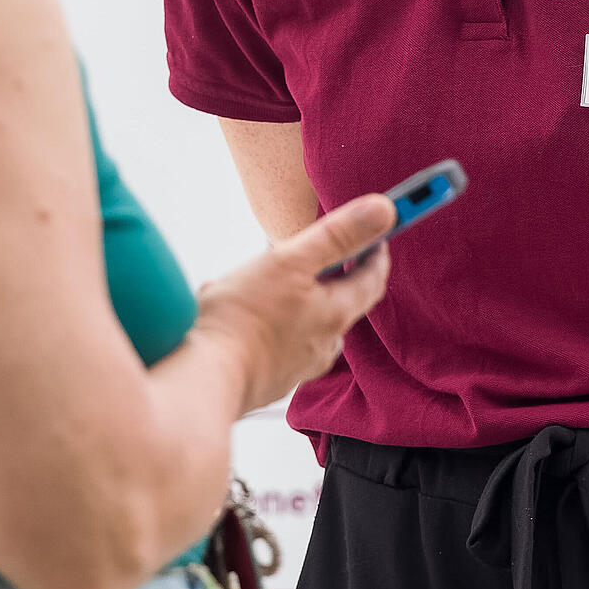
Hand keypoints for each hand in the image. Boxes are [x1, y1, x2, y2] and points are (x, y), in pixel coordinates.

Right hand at [193, 195, 395, 415]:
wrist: (205, 378)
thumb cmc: (245, 318)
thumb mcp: (292, 261)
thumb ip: (337, 234)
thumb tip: (383, 209)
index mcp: (335, 315)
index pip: (371, 281)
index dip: (375, 254)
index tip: (375, 237)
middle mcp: (322, 345)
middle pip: (339, 304)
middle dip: (330, 276)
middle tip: (318, 254)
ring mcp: (295, 366)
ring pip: (306, 325)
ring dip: (295, 302)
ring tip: (266, 283)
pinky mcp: (268, 379)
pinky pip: (277, 344)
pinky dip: (268, 326)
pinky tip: (238, 315)